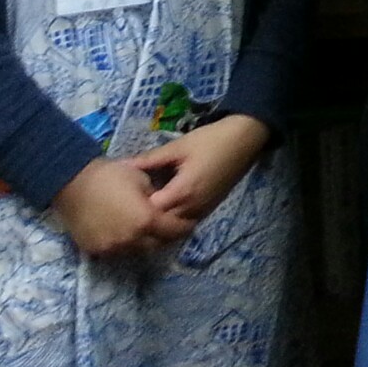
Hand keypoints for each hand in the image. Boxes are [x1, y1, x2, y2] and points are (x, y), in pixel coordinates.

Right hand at [52, 156, 187, 258]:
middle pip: (157, 245)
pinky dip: (126, 245)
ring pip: (137, 251)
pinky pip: (117, 252)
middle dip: (167, 236)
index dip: (185, 227)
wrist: (71, 182)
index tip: (190, 222)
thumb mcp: (142, 179)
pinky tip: (127, 233)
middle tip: (170, 227)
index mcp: (146, 220)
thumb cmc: (110, 175)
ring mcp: (111, 248)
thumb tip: (163, 206)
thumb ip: (157, 197)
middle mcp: (130, 240)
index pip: (174, 231)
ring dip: (146, 242)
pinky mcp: (96, 251)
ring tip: (147, 230)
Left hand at [125, 114, 270, 233]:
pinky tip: (166, 207)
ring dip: (161, 222)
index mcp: (183, 191)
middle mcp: (193, 207)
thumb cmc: (210, 140)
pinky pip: (187, 222)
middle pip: (162, 225)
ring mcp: (203, 210)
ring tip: (147, 208)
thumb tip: (122, 165)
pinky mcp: (210, 208)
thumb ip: (149, 160)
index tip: (125, 198)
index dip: (136, 208)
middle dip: (146, 218)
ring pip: (175, 228)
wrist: (245, 138)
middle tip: (132, 206)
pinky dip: (174, 220)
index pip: (151, 213)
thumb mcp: (178, 147)